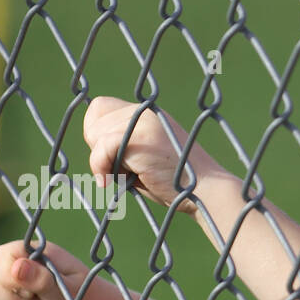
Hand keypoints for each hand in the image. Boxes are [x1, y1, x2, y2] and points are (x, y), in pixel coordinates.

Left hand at [82, 96, 226, 213]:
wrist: (206, 192)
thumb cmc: (178, 184)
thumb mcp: (145, 157)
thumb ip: (122, 145)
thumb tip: (92, 144)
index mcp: (147, 112)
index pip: (100, 108)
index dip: (97, 133)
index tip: (112, 159)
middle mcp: (144, 110)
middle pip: (93, 119)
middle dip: (98, 149)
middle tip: (120, 170)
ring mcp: (143, 121)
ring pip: (95, 134)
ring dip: (101, 161)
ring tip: (124, 177)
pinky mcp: (141, 137)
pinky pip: (102, 147)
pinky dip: (100, 167)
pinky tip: (111, 183)